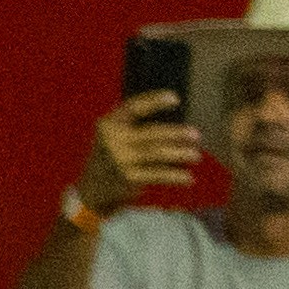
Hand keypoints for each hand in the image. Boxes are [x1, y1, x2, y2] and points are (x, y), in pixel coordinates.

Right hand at [77, 89, 196, 210]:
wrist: (92, 190)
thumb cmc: (112, 157)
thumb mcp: (115, 138)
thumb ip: (135, 127)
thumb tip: (177, 123)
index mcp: (108, 125)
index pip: (133, 107)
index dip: (154, 101)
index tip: (175, 98)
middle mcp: (112, 140)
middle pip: (151, 133)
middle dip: (176, 133)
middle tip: (196, 135)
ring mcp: (119, 159)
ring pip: (157, 153)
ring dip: (180, 154)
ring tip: (196, 156)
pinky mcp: (127, 178)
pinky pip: (158, 174)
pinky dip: (175, 176)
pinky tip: (188, 178)